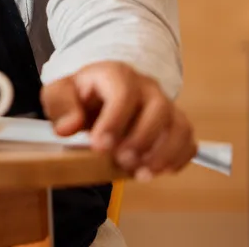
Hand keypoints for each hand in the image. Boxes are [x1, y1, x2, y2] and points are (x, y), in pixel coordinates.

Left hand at [41, 61, 196, 180]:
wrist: (99, 94)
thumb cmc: (80, 95)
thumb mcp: (60, 93)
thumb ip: (60, 105)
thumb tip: (68, 127)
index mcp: (116, 74)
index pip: (123, 93)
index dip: (114, 121)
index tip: (100, 147)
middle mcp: (146, 87)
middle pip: (158, 108)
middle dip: (141, 139)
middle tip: (122, 161)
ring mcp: (165, 104)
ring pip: (179, 125)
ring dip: (164, 153)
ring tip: (141, 173)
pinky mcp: (175, 123)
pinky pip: (188, 139)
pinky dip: (179, 158)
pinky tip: (157, 171)